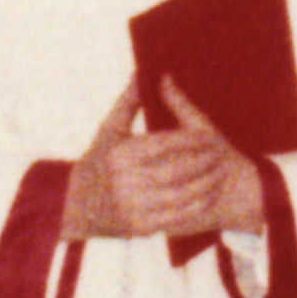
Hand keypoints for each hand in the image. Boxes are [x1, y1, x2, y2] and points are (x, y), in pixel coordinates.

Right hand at [67, 74, 254, 243]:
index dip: (191, 141)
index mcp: (120, 155)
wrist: (75, 205)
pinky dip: (194, 206)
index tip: (210, 138)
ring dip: (204, 186)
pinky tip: (206, 197)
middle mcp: (126, 182)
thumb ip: (130, 102)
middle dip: (202, 163)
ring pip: (180, 195)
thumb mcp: (109, 130)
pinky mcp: (140, 227)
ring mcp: (133, 207)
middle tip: (221, 155)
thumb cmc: (98, 160)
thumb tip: (144, 70)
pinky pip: (175, 216)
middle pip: (176, 170)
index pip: (165, 144)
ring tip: (219, 175)